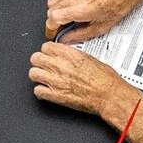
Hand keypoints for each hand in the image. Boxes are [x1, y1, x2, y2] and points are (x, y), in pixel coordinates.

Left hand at [27, 42, 142, 131]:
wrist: (109, 96)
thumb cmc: (106, 80)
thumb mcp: (91, 58)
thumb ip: (74, 56)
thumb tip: (67, 56)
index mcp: (70, 55)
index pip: (46, 46)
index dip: (47, 51)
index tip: (49, 54)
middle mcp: (60, 66)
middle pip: (36, 58)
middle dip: (40, 61)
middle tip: (44, 65)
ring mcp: (56, 81)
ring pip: (33, 73)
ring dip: (38, 75)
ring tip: (44, 77)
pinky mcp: (55, 96)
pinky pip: (37, 91)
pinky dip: (40, 91)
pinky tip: (46, 91)